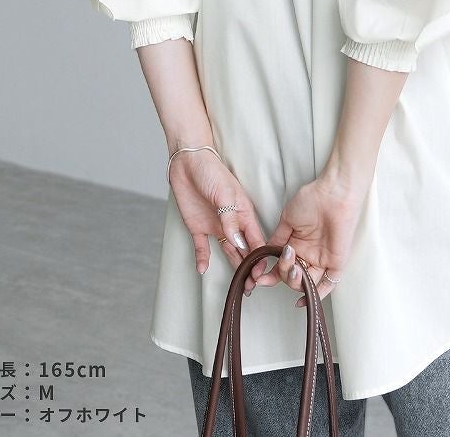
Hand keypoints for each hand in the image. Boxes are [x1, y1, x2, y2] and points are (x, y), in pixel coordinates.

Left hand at [169, 150, 269, 293]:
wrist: (187, 162)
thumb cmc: (212, 172)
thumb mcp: (225, 194)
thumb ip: (231, 219)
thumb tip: (239, 243)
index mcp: (244, 213)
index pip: (256, 240)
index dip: (260, 257)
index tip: (262, 273)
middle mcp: (232, 222)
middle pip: (244, 250)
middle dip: (250, 269)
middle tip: (252, 288)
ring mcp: (216, 226)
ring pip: (229, 252)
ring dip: (234, 267)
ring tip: (238, 286)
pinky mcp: (198, 227)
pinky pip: (202, 247)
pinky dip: (203, 258)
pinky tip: (203, 269)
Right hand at [253, 173, 367, 307]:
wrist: (332, 194)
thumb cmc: (312, 200)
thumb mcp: (287, 220)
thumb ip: (277, 239)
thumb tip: (265, 254)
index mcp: (297, 244)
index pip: (282, 266)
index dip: (270, 275)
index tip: (258, 277)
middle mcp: (309, 254)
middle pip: (292, 276)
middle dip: (283, 275)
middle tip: (282, 263)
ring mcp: (322, 259)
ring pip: (306, 282)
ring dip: (295, 281)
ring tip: (293, 267)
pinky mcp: (336, 262)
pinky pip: (328, 284)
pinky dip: (316, 295)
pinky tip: (303, 299)